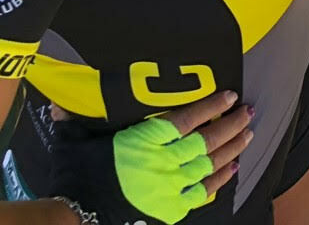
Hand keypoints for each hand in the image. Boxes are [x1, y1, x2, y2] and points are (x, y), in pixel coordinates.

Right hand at [49, 90, 253, 223]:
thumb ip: (75, 121)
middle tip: (249, 112)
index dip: (211, 106)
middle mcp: (163, 162)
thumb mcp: (73, 145)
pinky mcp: (170, 209)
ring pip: (210, 164)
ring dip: (232, 147)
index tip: (230, 96)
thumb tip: (59, 104)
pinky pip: (202, 192)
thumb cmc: (75, 177)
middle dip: (231, 124)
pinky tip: (232, 167)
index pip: (186, 119)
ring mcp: (170, 187)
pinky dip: (220, 179)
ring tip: (248, 134)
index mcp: (144, 141)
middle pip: (206, 140)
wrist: (74, 218)